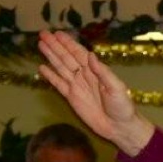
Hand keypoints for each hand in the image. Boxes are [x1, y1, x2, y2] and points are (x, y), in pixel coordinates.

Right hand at [37, 30, 155, 155]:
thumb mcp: (116, 88)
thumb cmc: (122, 107)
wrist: (119, 128)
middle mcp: (84, 75)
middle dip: (55, 46)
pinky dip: (50, 76)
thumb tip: (91, 55)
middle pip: (66, 57)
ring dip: (51, 56)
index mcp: (95, 71)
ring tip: (40, 45)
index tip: (57, 34)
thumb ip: (103, 72)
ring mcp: (77, 86)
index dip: (68, 43)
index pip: (78, 53)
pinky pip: (58, 84)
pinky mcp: (72, 98)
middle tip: (43, 34)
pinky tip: (42, 68)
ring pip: (60, 67)